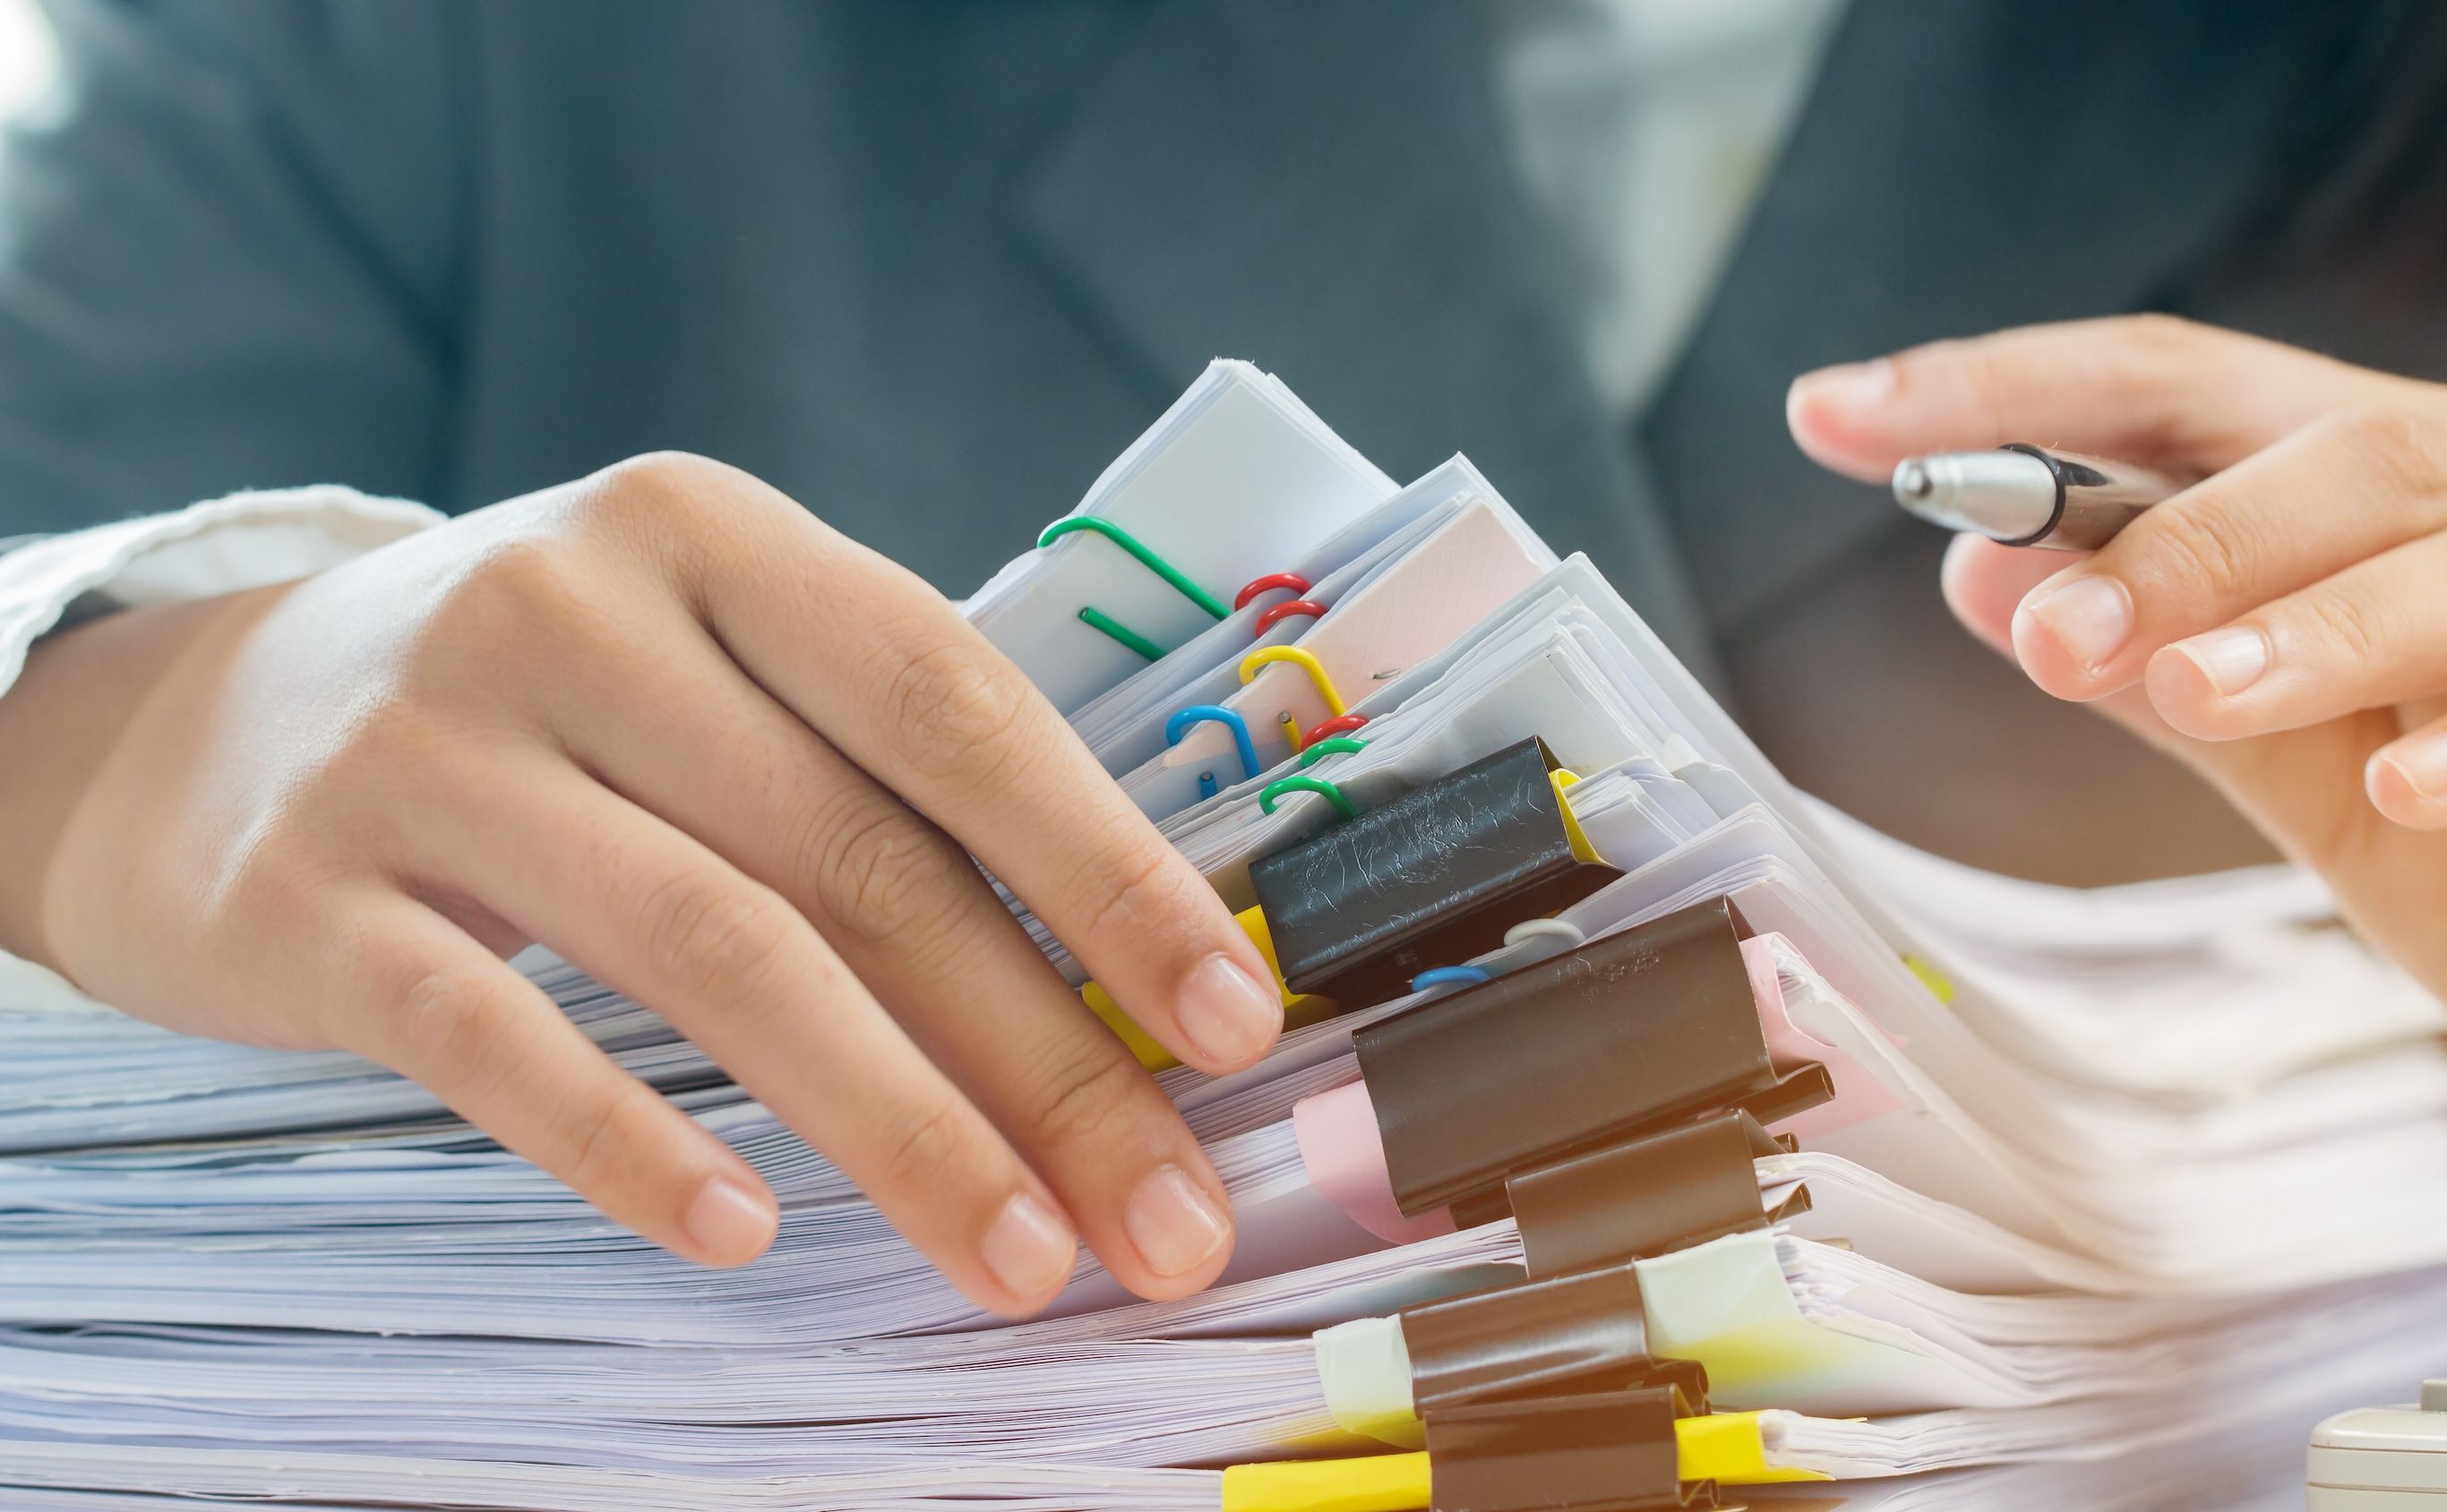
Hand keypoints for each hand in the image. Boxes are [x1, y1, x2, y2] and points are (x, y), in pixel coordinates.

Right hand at [0, 454, 1285, 1311]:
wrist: (193, 727)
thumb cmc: (538, 713)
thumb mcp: (695, 663)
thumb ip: (867, 777)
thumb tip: (1116, 985)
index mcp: (712, 538)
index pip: (951, 703)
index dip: (1108, 866)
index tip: (1232, 1020)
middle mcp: (574, 609)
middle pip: (859, 855)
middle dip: (1040, 1055)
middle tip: (1160, 1215)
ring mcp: (430, 745)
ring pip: (712, 950)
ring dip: (892, 1125)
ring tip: (1012, 1257)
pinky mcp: (308, 893)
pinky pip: (493, 1037)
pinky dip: (630, 1142)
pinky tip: (742, 1236)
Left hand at [1788, 316, 2446, 1073]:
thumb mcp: (2304, 772)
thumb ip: (2166, 674)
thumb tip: (1984, 577)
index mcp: (2384, 491)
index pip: (2175, 391)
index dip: (2006, 388)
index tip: (1837, 415)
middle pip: (2338, 445)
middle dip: (2169, 533)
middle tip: (2043, 628)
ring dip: (2305, 619)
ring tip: (2186, 692)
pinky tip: (2408, 784)